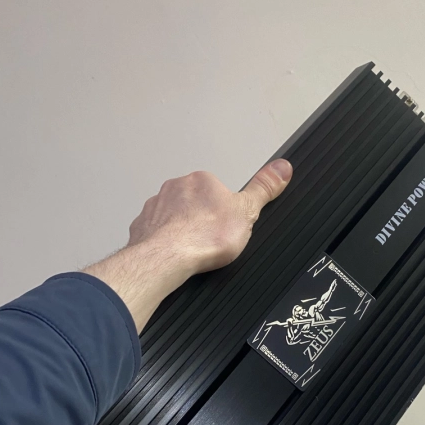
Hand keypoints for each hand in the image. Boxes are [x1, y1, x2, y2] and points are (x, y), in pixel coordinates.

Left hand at [83, 159, 292, 331]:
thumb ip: (263, 189)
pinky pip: (156, 233)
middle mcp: (175, 187)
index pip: (217, 193)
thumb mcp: (246, 212)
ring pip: (173, 218)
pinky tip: (173, 256)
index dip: (224, 213)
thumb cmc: (205, 237)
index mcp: (201, 181)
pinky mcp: (141, 227)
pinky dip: (164, 243)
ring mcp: (155, 206)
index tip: (226, 229)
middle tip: (210, 242)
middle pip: (194, 204)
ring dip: (181, 231)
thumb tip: (283, 167)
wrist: (167, 257)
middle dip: (201, 221)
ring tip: (192, 251)